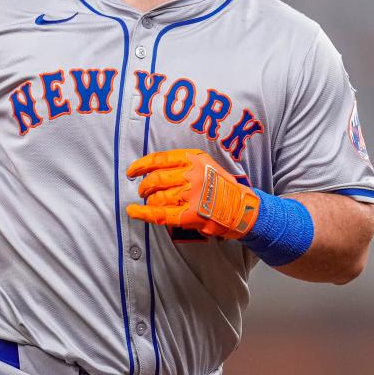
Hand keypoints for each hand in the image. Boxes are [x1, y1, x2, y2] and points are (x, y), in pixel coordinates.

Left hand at [126, 149, 259, 238]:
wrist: (242, 207)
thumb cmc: (222, 186)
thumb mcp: (206, 164)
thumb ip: (184, 163)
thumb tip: (154, 168)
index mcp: (194, 159)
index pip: (160, 159)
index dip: (141, 165)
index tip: (132, 171)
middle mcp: (192, 175)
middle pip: (155, 179)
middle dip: (144, 186)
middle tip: (143, 190)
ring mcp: (191, 196)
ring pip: (156, 197)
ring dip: (149, 201)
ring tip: (151, 202)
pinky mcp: (190, 215)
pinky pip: (160, 214)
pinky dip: (142, 213)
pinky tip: (133, 211)